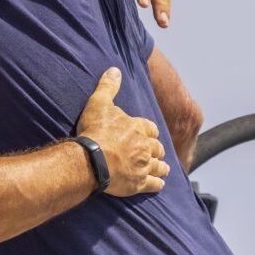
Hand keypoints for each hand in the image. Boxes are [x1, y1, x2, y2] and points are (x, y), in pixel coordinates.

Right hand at [77, 67, 168, 195]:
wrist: (92, 158)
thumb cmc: (95, 131)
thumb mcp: (99, 103)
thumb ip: (108, 87)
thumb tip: (115, 70)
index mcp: (138, 128)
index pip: (151, 128)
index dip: (150, 131)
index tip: (148, 134)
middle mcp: (145, 147)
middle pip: (158, 148)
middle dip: (157, 150)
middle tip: (155, 152)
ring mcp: (144, 166)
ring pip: (159, 166)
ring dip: (161, 166)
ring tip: (162, 168)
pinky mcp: (139, 183)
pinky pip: (154, 184)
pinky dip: (157, 184)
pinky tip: (158, 184)